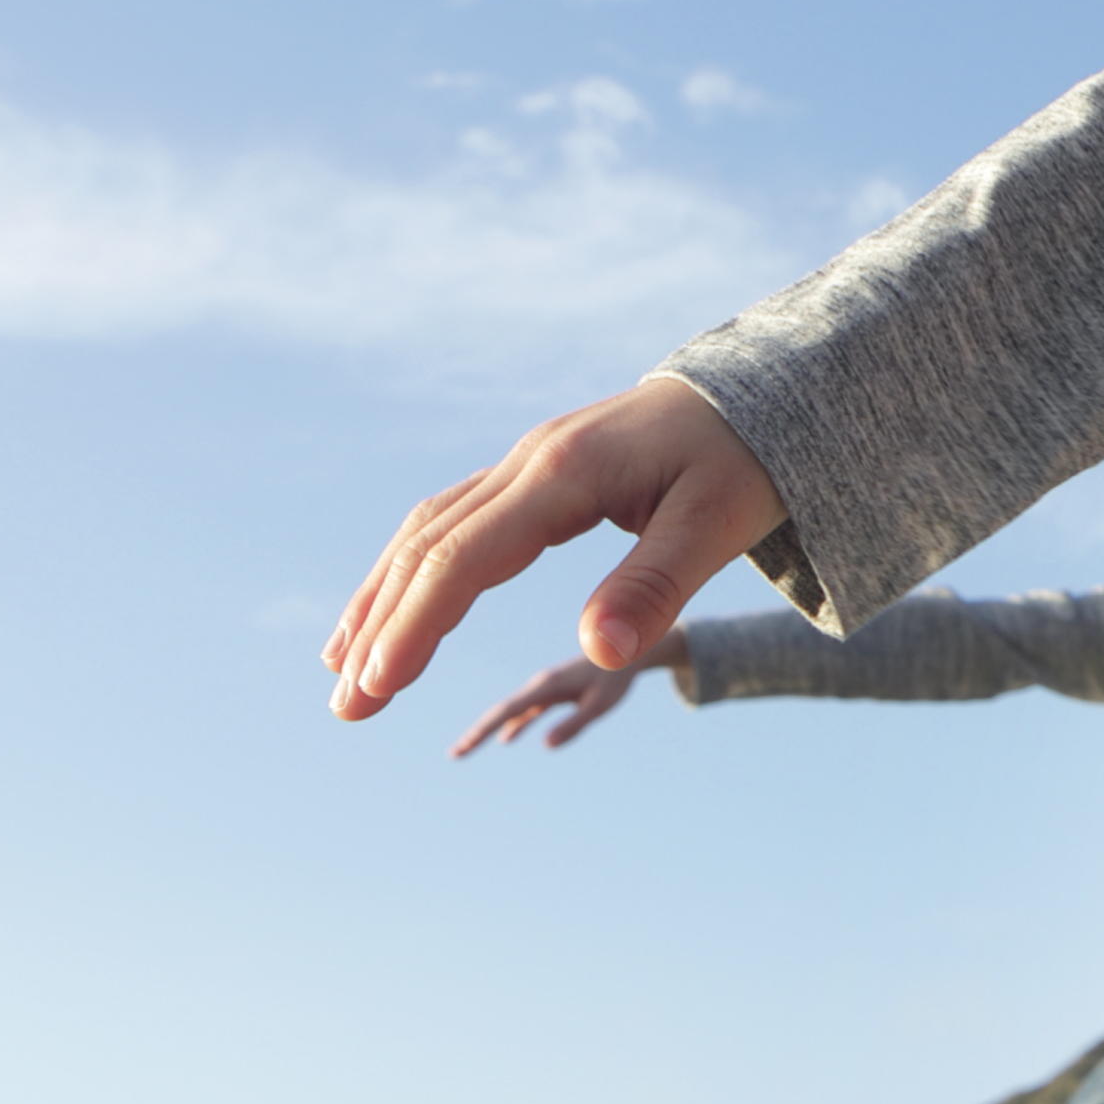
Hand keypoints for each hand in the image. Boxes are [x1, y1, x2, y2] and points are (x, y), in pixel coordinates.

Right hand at [325, 377, 787, 721]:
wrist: (761, 393)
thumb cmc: (747, 459)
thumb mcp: (718, 523)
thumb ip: (654, 585)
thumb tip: (598, 655)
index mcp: (564, 474)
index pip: (465, 556)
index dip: (415, 623)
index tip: (376, 685)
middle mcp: (530, 461)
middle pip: (431, 547)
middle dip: (382, 629)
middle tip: (347, 711)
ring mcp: (529, 463)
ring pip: (430, 531)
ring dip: (383, 600)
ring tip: (343, 672)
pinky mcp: (538, 474)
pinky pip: (454, 520)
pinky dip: (413, 568)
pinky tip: (391, 608)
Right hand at [448, 642, 675, 757]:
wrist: (630, 652)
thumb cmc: (615, 680)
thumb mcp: (599, 705)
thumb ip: (575, 723)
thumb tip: (545, 746)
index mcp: (547, 685)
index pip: (507, 710)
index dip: (482, 729)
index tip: (462, 748)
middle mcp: (540, 685)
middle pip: (501, 710)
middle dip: (476, 732)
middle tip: (453, 755)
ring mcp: (545, 688)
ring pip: (511, 710)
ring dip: (489, 728)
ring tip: (465, 750)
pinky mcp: (554, 691)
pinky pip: (527, 709)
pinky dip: (514, 723)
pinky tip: (506, 739)